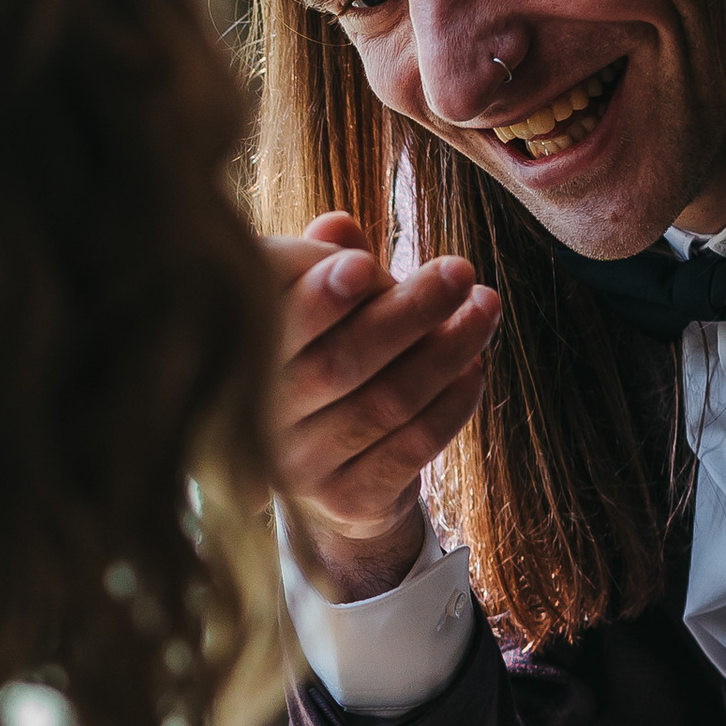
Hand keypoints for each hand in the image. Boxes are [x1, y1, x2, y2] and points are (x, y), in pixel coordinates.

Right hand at [264, 213, 498, 601]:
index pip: (275, 324)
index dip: (317, 299)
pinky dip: (451, 406)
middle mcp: (258, 418)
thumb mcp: (315, 308)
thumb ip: (322, 263)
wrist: (328, 474)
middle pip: (338, 363)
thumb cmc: (324, 360)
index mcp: (240, 357)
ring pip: (385, 403)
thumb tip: (340, 226)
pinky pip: (410, 448)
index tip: (366, 266)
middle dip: (408, 313)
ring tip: (484, 310)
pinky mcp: (345, 500)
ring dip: (446, 352)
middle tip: (460, 272)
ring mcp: (299, 466)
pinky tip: (475, 369)